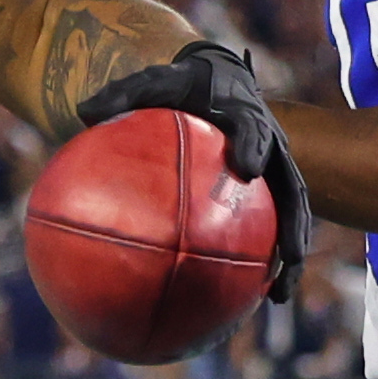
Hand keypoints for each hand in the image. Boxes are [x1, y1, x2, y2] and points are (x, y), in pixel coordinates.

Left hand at [63, 39, 311, 303]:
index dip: (254, 146)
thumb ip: (124, 94)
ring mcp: (274, 170)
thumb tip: (82, 112)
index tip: (247, 168)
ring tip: (281, 296)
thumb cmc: (182, 83)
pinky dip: (264, 261)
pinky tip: (248, 298)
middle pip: (292, 187)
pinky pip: (269, 227)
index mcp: (245, 113)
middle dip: (294, 223)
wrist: (216, 80)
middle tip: (291, 255)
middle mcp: (270, 144)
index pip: (254, 129)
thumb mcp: (153, 81)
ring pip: (291, 215)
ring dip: (291, 255)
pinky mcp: (268, 190)